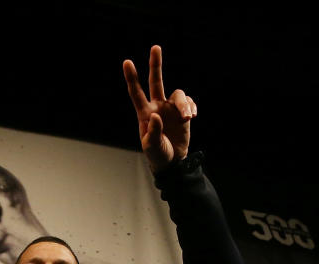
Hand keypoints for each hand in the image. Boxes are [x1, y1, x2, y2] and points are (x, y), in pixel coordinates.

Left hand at [123, 45, 195, 173]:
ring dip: (184, 105)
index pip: (136, 93)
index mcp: (144, 114)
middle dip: (156, 64)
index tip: (127, 62)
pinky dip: (191, 107)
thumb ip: (152, 132)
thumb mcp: (151, 146)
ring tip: (187, 118)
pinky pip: (188, 101)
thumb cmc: (157, 154)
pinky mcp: (183, 112)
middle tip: (155, 47)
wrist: (172, 160)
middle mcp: (157, 106)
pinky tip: (191, 117)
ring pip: (178, 94)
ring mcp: (170, 108)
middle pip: (156, 81)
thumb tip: (155, 115)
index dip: (132, 78)